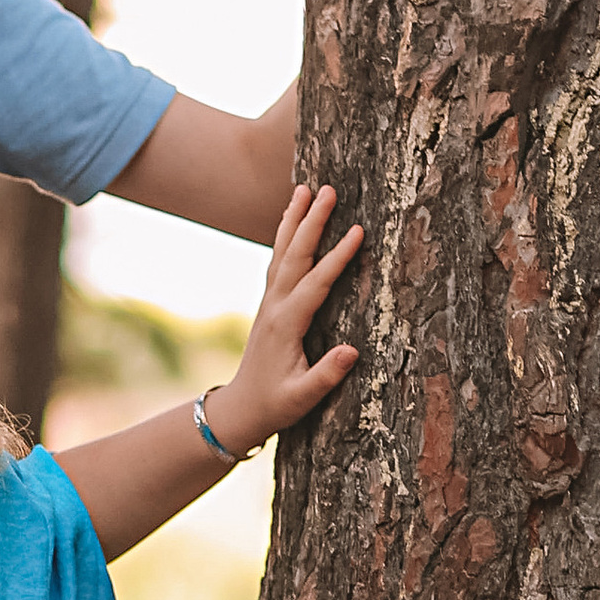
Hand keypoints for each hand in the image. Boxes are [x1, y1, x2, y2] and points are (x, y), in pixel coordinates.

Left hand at [212, 182, 362, 456]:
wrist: (241, 409)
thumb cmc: (275, 406)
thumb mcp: (302, 398)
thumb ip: (326, 375)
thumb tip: (351, 351)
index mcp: (285, 326)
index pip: (315, 284)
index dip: (337, 257)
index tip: (358, 231)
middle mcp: (274, 308)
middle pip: (295, 256)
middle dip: (312, 222)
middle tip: (327, 189)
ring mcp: (269, 304)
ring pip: (282, 253)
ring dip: (294, 220)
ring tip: (305, 189)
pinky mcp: (269, 305)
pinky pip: (278, 263)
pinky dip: (287, 238)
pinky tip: (294, 221)